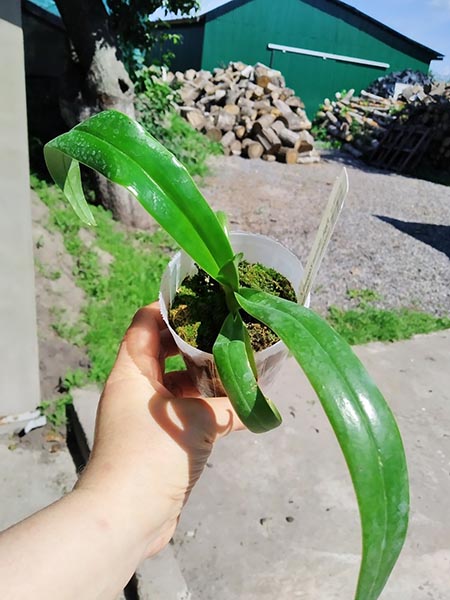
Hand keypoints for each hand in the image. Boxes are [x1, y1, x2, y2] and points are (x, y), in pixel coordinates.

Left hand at [77, 302, 243, 556]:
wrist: (129, 516)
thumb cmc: (152, 454)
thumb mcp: (196, 420)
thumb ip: (229, 405)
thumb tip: (258, 401)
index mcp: (133, 371)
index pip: (145, 323)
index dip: (170, 308)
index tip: (204, 301)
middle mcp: (137, 388)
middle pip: (164, 351)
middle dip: (195, 341)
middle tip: (229, 331)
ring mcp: (148, 415)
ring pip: (178, 383)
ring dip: (205, 376)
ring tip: (239, 364)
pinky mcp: (161, 439)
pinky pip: (186, 411)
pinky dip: (207, 407)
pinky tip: (237, 406)